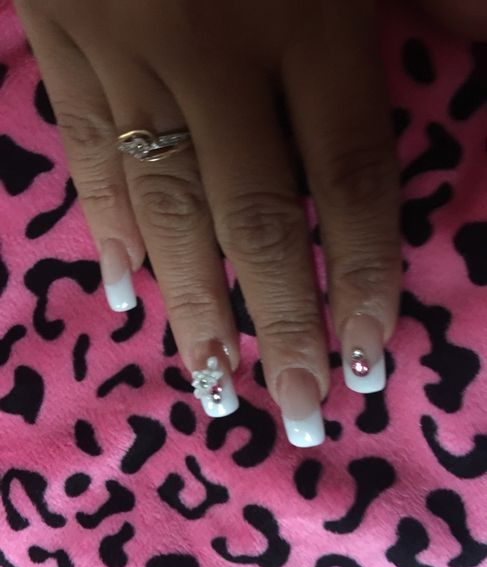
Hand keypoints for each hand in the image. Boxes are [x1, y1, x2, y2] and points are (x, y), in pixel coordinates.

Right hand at [13, 0, 402, 447]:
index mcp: (307, 11)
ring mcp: (126, 51)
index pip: (346, 176)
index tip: (368, 360)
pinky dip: (107, 236)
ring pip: (163, 208)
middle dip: (277, 326)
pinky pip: (84, 158)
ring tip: (214, 388)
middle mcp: (213, 47)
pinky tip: (126, 298)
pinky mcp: (64, 42)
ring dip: (193, 309)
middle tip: (294, 413)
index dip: (359, 275)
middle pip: (252, 219)